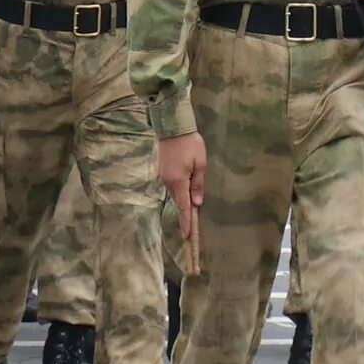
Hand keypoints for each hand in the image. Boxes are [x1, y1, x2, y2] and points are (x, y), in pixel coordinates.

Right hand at [157, 131, 207, 245]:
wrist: (173, 128)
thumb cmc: (190, 145)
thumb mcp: (201, 164)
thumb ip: (198, 184)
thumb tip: (197, 202)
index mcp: (179, 182)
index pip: (183, 207)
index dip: (186, 222)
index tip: (186, 236)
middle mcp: (168, 182)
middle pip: (178, 201)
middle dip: (186, 210)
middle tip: (194, 222)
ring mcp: (163, 177)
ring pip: (175, 193)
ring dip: (183, 198)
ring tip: (192, 201)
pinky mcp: (162, 172)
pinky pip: (172, 185)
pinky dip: (179, 190)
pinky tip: (185, 187)